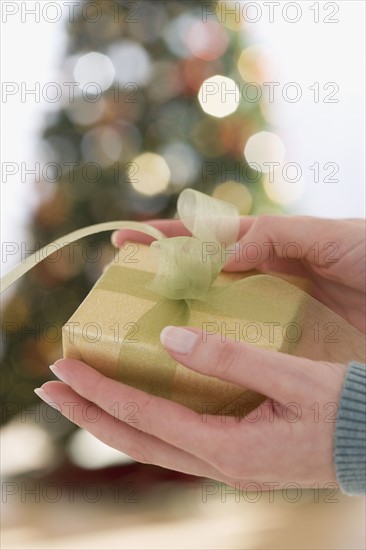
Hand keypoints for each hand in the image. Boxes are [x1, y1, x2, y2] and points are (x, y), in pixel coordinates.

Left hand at [36, 327, 346, 488]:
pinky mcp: (234, 452)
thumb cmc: (346, 411)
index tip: (62, 369)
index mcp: (228, 447)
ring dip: (110, 418)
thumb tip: (171, 338)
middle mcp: (218, 463)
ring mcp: (225, 462)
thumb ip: (231, 360)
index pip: (144, 417)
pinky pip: (174, 438)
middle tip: (47, 388)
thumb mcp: (295, 379)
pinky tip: (134, 402)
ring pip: (151, 442)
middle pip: (134, 439)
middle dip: (87, 412)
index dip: (100, 392)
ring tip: (79, 395)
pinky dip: (143, 419)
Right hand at [113, 216, 365, 331]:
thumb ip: (278, 238)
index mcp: (268, 245)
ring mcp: (272, 308)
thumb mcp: (330, 236)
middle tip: (126, 294)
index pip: (208, 237)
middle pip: (202, 276)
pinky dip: (220, 347)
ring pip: (218, 311)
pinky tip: (197, 360)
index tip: (126, 240)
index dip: (167, 237)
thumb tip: (225, 254)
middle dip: (164, 280)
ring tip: (149, 332)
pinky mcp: (288, 338)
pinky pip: (247, 341)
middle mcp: (262, 276)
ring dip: (185, 317)